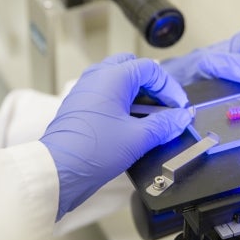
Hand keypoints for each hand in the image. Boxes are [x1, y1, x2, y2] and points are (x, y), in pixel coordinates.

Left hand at [40, 53, 192, 219]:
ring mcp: (85, 90)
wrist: (58, 172)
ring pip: (118, 81)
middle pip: (133, 68)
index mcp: (112, 76)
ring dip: (138, 95)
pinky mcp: (80, 107)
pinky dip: (122, 104)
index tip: (180, 108)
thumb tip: (182, 118)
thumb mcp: (138, 138)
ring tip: (151, 118)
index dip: (170, 87)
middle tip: (166, 106)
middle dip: (153, 86)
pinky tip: (132, 126)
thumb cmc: (92, 151)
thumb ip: (165, 125)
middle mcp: (96, 77)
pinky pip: (106, 95)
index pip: (150, 69)